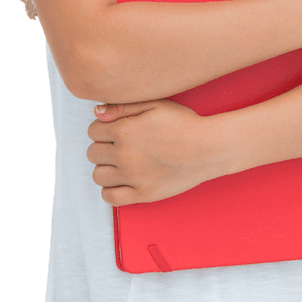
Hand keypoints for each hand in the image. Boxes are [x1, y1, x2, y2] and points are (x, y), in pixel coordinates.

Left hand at [87, 100, 219, 206]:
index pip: (93, 130)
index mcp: (125, 131)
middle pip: (93, 153)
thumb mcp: (157, 105)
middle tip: (121, 145)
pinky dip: (111, 190)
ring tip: (122, 162)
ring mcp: (132, 177)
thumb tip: (97, 113)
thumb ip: (124, 106)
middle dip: (103, 147)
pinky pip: (110, 197)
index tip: (117, 129)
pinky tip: (122, 180)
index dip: (104, 128)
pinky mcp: (142, 194)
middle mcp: (124, 155)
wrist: (209, 148)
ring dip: (106, 168)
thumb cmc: (185, 124)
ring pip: (98, 176)